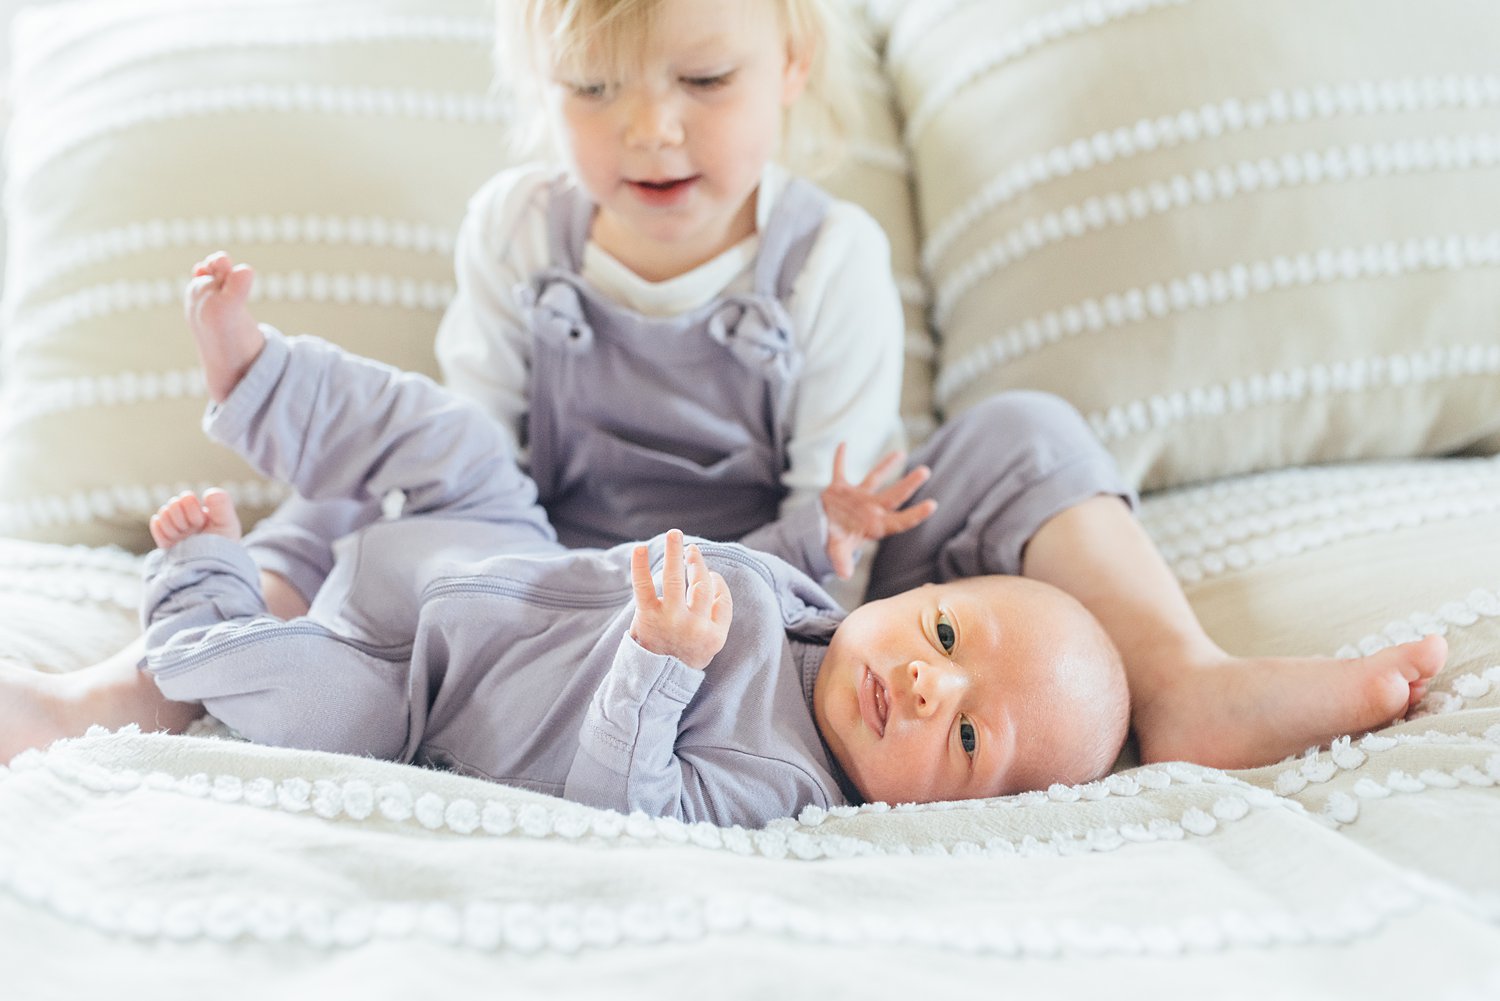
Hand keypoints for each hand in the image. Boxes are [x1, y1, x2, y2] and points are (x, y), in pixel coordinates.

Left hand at [629, 530, 732, 670]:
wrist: (654, 682)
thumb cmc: (683, 656)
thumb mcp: (710, 644)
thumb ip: (717, 615)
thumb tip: (713, 577)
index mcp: (715, 635)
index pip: (722, 599)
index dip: (716, 583)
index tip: (709, 575)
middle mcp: (695, 626)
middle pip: (701, 585)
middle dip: (697, 563)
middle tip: (691, 548)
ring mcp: (671, 621)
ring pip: (677, 580)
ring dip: (676, 553)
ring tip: (675, 536)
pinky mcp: (647, 617)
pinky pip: (644, 586)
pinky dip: (640, 566)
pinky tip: (640, 549)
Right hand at [822, 443, 937, 578]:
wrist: (821, 531)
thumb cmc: (835, 541)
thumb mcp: (837, 551)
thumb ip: (841, 559)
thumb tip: (843, 574)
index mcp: (874, 525)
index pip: (899, 520)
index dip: (915, 515)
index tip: (933, 505)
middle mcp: (870, 509)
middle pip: (894, 496)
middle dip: (909, 484)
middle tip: (925, 471)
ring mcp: (857, 497)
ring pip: (874, 478)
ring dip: (885, 465)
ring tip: (900, 453)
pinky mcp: (841, 488)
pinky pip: (840, 470)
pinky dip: (840, 458)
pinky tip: (843, 444)